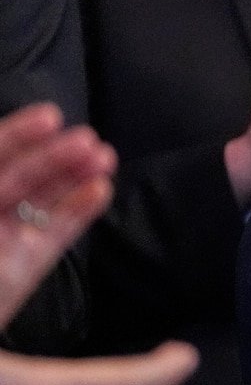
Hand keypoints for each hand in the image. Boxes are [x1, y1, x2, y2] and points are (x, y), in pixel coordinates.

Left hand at [0, 106, 115, 325]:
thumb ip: (28, 209)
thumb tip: (79, 184)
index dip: (15, 136)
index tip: (50, 116)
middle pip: (16, 178)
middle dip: (54, 156)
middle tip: (91, 141)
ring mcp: (2, 242)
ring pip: (38, 201)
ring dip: (73, 177)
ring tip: (106, 159)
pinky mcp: (22, 268)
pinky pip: (50, 234)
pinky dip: (76, 212)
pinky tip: (100, 192)